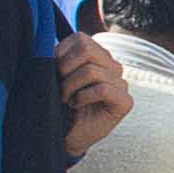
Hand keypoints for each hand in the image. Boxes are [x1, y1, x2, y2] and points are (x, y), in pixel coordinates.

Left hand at [55, 33, 128, 158]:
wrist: (67, 133)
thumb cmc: (61, 104)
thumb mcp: (57, 76)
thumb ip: (60, 58)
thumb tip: (48, 47)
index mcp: (98, 56)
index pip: (81, 38)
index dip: (61, 53)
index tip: (53, 70)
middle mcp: (113, 67)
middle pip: (87, 49)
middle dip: (65, 68)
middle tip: (59, 85)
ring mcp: (121, 84)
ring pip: (92, 71)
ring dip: (71, 86)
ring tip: (66, 98)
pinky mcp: (125, 102)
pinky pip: (103, 90)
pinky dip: (83, 97)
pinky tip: (77, 105)